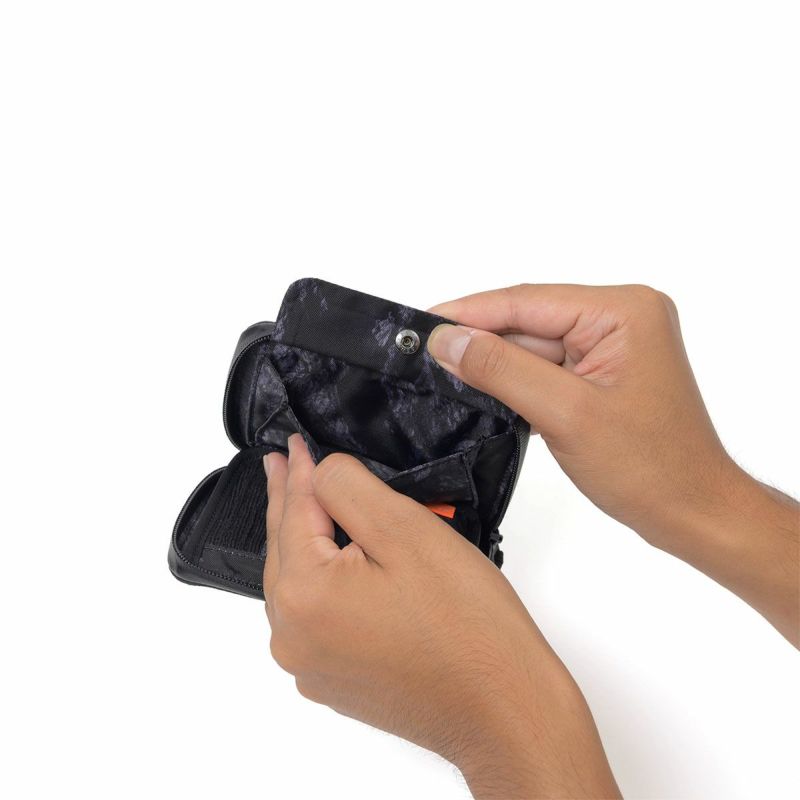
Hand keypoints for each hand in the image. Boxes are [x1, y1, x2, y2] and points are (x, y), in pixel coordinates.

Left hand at [263, 434, 619, 798]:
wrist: (504, 712)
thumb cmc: (467, 626)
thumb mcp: (406, 531)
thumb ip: (350, 488)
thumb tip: (322, 473)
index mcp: (304, 596)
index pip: (294, 513)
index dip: (299, 472)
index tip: (294, 444)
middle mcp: (292, 638)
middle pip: (285, 550)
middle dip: (290, 503)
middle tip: (283, 465)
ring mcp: (310, 667)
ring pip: (296, 585)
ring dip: (304, 542)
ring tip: (306, 505)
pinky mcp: (333, 683)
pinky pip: (313, 618)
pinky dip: (321, 582)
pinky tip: (336, 562)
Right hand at [427, 284, 798, 644]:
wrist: (693, 511)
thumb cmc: (651, 468)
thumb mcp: (565, 414)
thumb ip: (502, 369)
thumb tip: (446, 340)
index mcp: (623, 311)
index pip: (528, 302)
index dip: (470, 312)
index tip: (423, 323)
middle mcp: (621, 316)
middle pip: (529, 319)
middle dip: (478, 338)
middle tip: (422, 352)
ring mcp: (613, 343)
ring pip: (533, 343)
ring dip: (494, 361)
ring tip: (442, 371)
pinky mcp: (602, 370)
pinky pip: (547, 364)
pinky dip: (514, 377)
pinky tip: (480, 385)